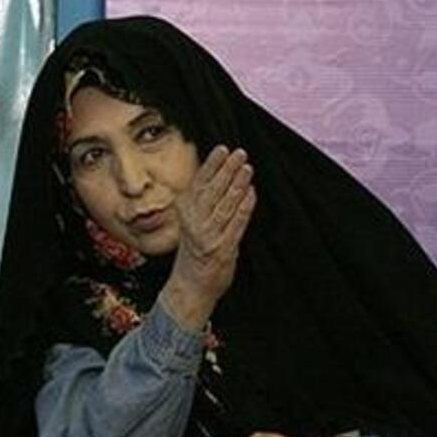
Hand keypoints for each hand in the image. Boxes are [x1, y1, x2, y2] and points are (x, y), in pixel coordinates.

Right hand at [160, 146, 255, 329]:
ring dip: (237, 184)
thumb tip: (216, 177)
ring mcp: (209, 236)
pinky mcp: (223, 248)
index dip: (211, 165)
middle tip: (239, 153)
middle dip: (227, 169)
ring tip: (246, 168)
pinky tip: (251, 192)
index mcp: (184, 214)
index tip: (222, 149)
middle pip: (212, 190)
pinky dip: (245, 206)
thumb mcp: (190, 225)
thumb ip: (200, 204)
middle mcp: (194, 223)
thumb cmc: (193, 254)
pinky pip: (236, 223)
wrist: (190, 287)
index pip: (198, 184)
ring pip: (225, 204)